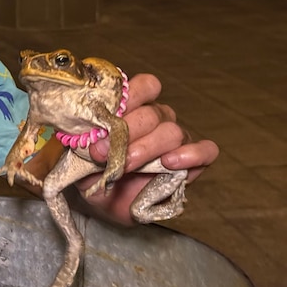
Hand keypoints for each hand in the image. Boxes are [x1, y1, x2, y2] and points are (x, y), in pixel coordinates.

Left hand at [75, 73, 219, 225]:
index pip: (145, 85)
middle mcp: (156, 118)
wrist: (104, 200)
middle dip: (126, 132)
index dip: (130, 95)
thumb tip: (92, 133)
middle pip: (152, 113)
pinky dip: (192, 154)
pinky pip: (206, 151)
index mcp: (132, 106)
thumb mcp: (80, 153)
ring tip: (126, 164)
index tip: (107, 115)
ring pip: (171, 131)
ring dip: (147, 147)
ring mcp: (175, 139)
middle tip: (102, 153)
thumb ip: (87, 140)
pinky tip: (170, 162)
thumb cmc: (92, 170)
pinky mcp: (191, 163)